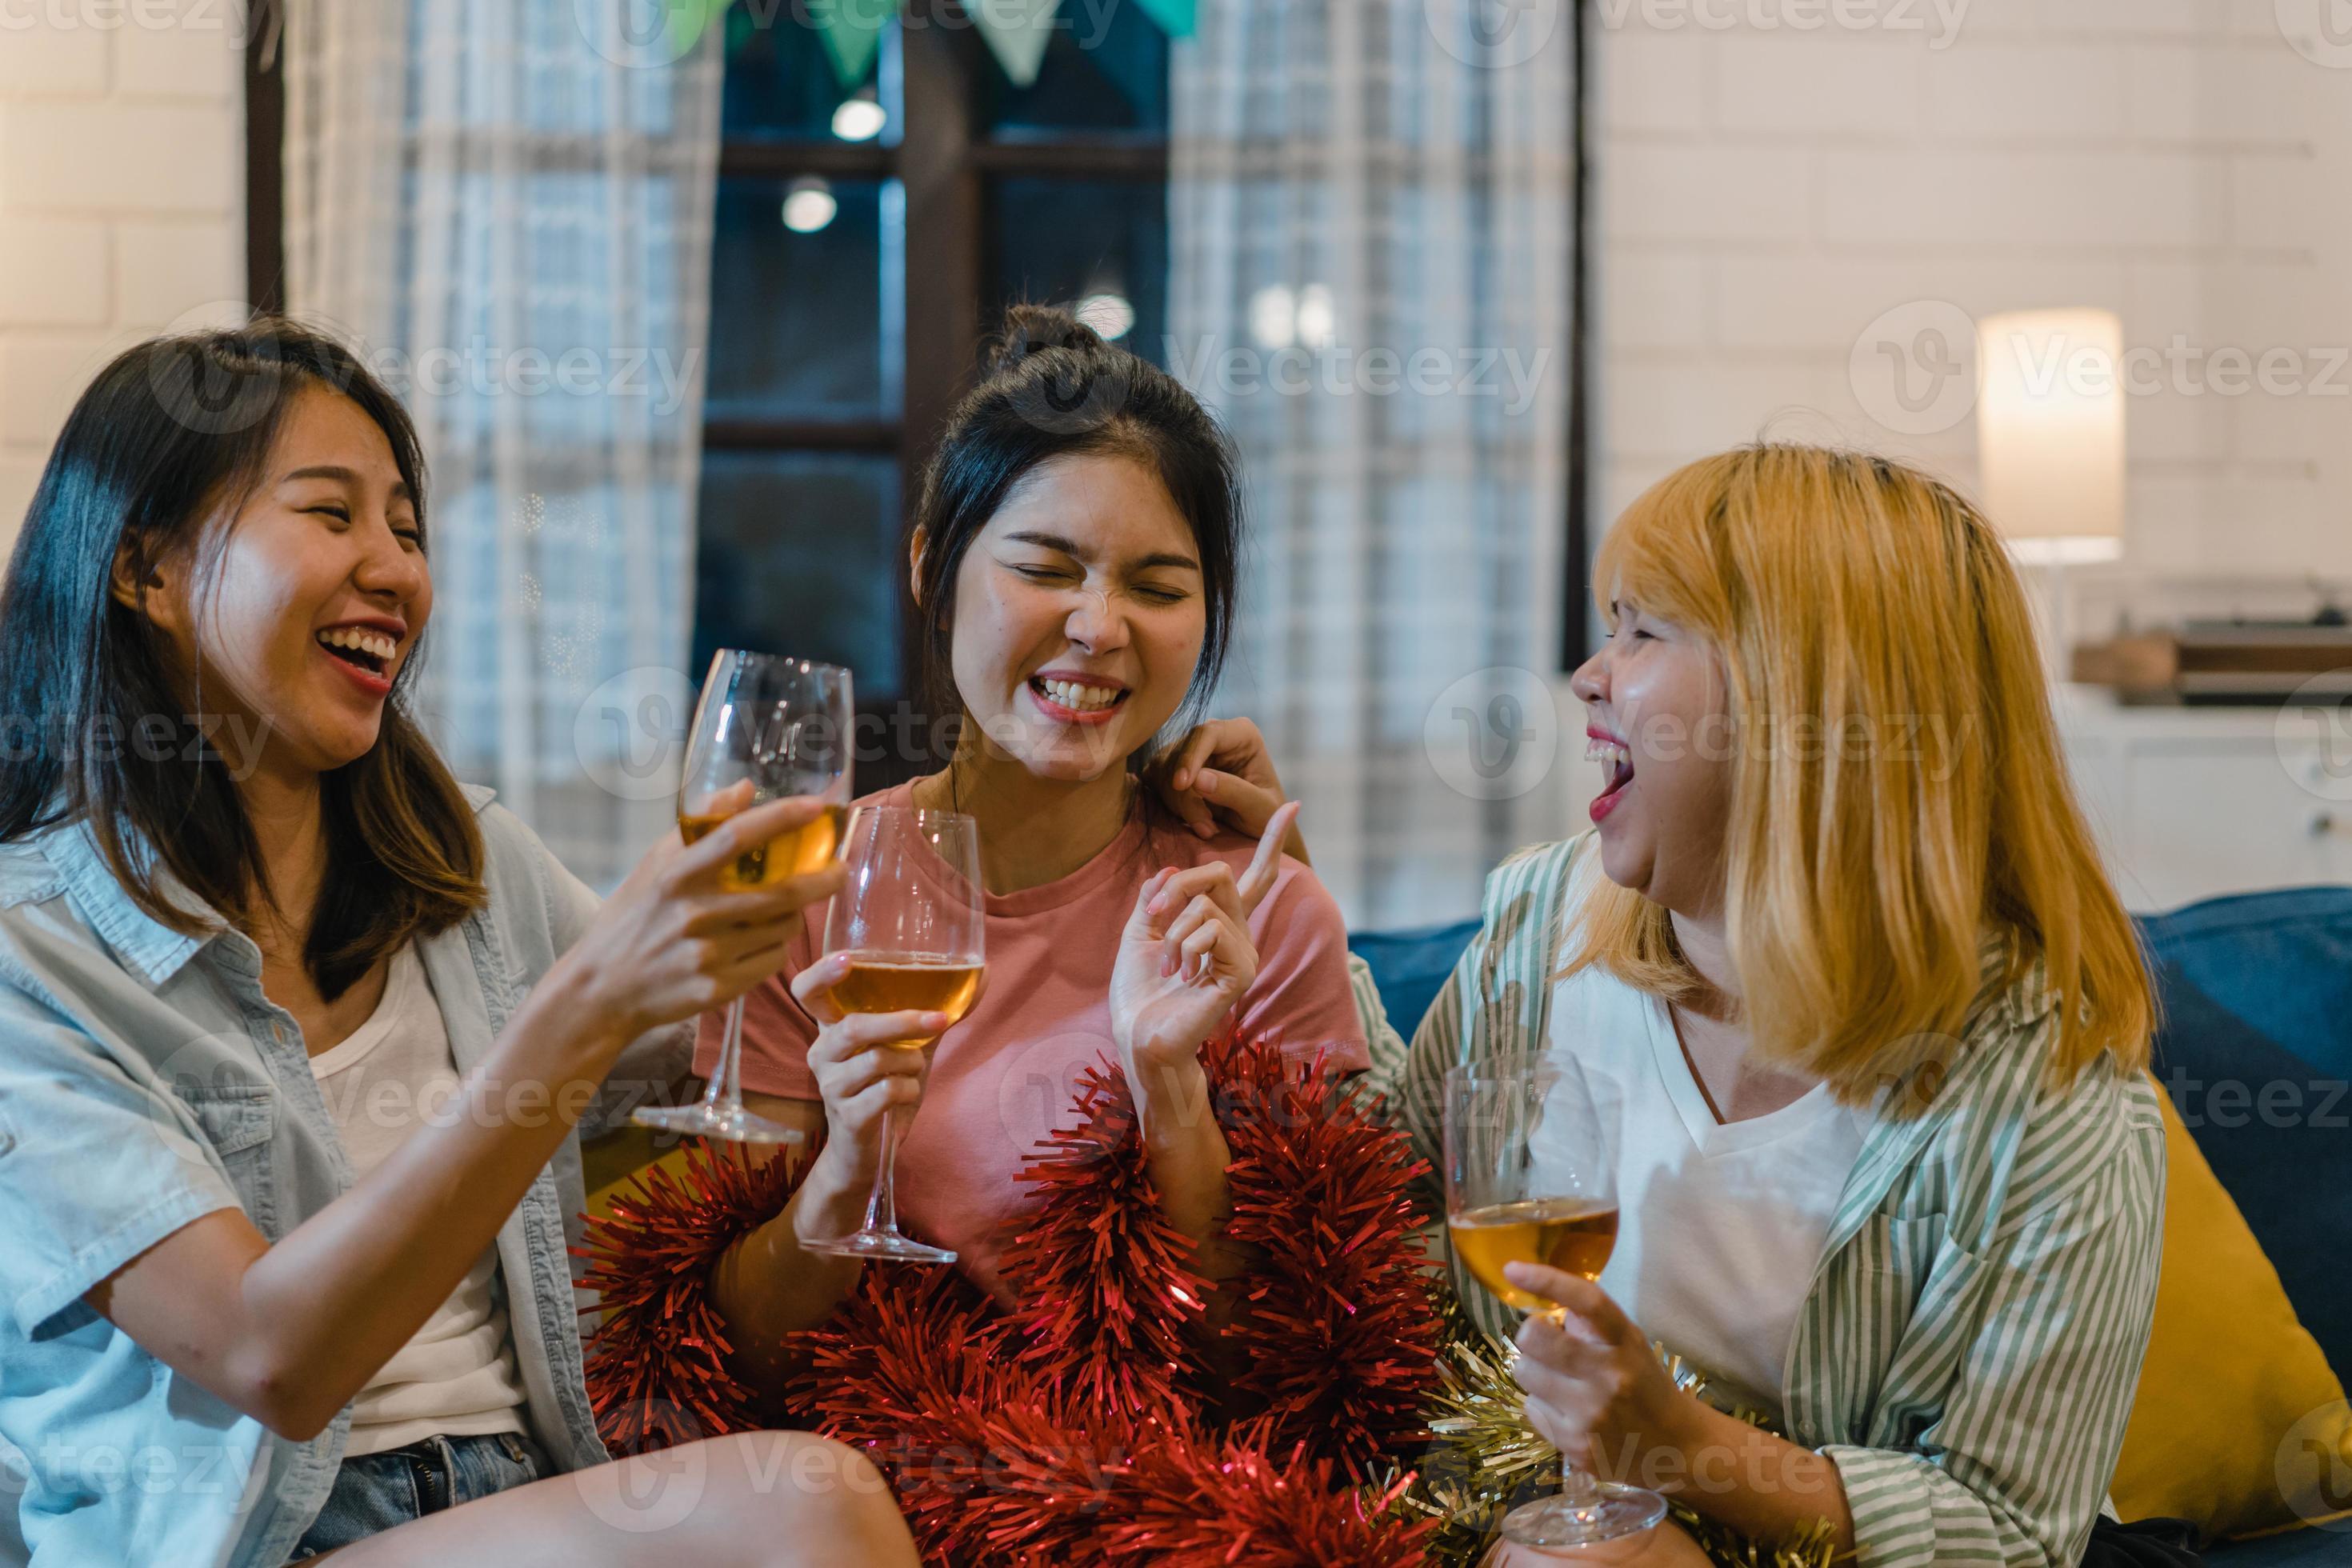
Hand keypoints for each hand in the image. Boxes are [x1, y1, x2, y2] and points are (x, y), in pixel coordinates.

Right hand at [559, 792, 846, 1046]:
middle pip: (780, 892)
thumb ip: (701, 825)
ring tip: (781, 912)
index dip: (780, 817)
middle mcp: (692, 914)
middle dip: (822, 880)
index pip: (735, 836)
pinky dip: (776, 949)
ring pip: (782, 929)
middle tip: (838, 870)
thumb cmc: (633, 918)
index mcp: (676, 875)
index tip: (815, 806)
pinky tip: (760, 944)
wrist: (601, 989)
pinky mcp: (716, 989)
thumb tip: (746, 788)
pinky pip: (771, 962)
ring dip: (793, 917)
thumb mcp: (655, 865)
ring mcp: (706, 955)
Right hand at [787, 951, 960, 1203]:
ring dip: (911, 1062)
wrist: (866, 1153)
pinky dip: (910, 1090)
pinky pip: (888, 1092)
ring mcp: (830, 1087)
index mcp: (830, 1029)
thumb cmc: (885, 1087)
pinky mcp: (847, 1117)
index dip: (821, 972)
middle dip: (901, 1022)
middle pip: (853, 1026)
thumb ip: (933, 1011)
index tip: (847, 958)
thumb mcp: (907, 1045)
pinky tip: (906, 1095)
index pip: (806, 991)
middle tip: (938, 1020)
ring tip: (914, 1070)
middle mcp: (822, 1053)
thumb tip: (985, 971)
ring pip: (877, 1059)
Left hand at [1109, 800, 1298, 1074]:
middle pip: (1221, 873)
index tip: (1293, 804)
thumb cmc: (1138, 991)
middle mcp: (1240, 934)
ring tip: (1167, 966)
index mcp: (1220, 923)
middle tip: (1153, 914)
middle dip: (1179, 886)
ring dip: (1173, 929)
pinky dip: (1185, 946)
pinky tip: (1180, 976)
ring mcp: (1245, 953)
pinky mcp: (1241, 972)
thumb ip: (1158, 896)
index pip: (1255, 876)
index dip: (1272, 840)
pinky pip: (1214, 930)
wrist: (1138, 1035)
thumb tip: (1174, 868)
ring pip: (1209, 903)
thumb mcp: (1139, 930)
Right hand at [1147, 718, 1308, 864]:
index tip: (1182, 785)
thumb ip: (1235, 792)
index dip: (1190, 756)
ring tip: (1207, 828)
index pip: (1207, 732)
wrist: (1259, 832)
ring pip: (1163, 767)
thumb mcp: (1261, 810)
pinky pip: (1155, 780)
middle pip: (1180, 751)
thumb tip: (1197, 779)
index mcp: (1241, 734)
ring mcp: (1191, 751)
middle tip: (1206, 827)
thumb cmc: (1268, 818)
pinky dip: (1169, 804)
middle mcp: (1214, 736)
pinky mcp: (1174, 768)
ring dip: (1179, 803)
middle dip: (1186, 793)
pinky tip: (1191, 821)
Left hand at [1505, 1262, 1699, 1484]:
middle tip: (1547, 1345)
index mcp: (1624, 1342)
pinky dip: (1543, 1406)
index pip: (1587, 1302)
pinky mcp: (1576, 1447)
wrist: (1675, 1448)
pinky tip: (1569, 1413)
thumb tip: (1540, 1298)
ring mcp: (1590, 1415)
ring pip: (1524, 1372)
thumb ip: (1588, 1323)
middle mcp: (1608, 1376)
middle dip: (1531, 1336)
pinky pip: (1531, 1409)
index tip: (1514, 1270)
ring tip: (1563, 1383)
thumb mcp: (1627, 1343)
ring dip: (1535, 1372)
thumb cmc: (1642, 1384)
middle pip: (1534, 1338)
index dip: (1547, 1281)